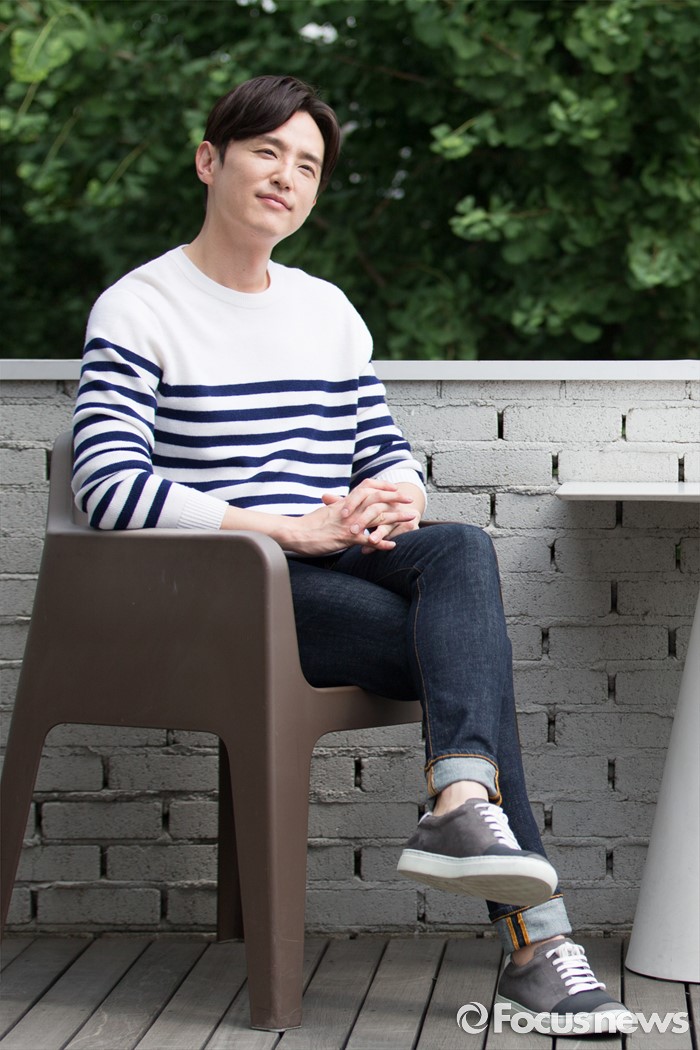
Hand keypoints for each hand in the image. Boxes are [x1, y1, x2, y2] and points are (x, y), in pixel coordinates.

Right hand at [284, 479, 417, 555]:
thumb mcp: (325, 512)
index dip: (382, 487)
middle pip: (377, 499)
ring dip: (395, 518)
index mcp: (344, 503)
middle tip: (410, 501)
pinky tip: (393, 545)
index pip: (366, 488)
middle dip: (395, 499)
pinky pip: (367, 540)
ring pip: (376, 517)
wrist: (294, 532)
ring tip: (410, 519)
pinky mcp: (345, 539)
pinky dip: (381, 542)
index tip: (394, 489)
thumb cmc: (307, 525)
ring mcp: (348, 524)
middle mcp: (349, 511)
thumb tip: (343, 506)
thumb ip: (336, 508)